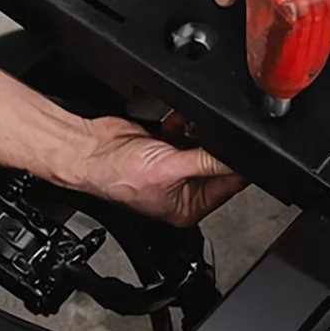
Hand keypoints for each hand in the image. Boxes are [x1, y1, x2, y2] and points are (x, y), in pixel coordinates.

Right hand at [68, 117, 246, 227]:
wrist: (90, 149)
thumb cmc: (118, 174)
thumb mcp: (171, 169)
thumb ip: (208, 162)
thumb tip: (237, 157)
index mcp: (188, 208)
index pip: (228, 184)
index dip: (236, 163)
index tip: (239, 144)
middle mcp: (183, 190)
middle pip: (217, 163)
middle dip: (214, 144)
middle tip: (206, 132)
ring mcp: (174, 167)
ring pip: (204, 144)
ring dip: (199, 131)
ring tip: (187, 126)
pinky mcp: (165, 146)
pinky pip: (187, 132)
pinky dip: (184, 123)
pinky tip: (176, 122)